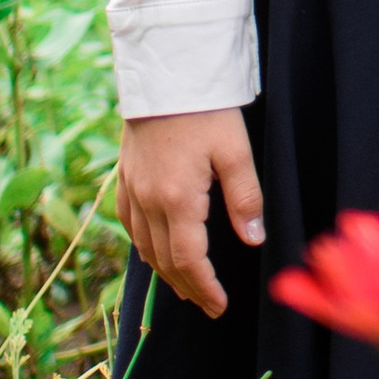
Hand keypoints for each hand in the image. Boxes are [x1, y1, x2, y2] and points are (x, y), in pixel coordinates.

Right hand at [116, 109, 264, 318]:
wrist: (164, 71)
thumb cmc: (205, 109)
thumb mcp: (235, 150)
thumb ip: (245, 197)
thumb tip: (254, 239)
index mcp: (177, 199)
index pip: (189, 260)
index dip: (204, 288)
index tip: (219, 307)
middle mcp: (148, 200)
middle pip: (164, 259)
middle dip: (187, 287)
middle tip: (207, 305)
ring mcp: (132, 188)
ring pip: (143, 245)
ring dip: (164, 271)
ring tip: (184, 286)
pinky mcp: (124, 175)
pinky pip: (127, 222)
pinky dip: (141, 244)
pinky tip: (152, 249)